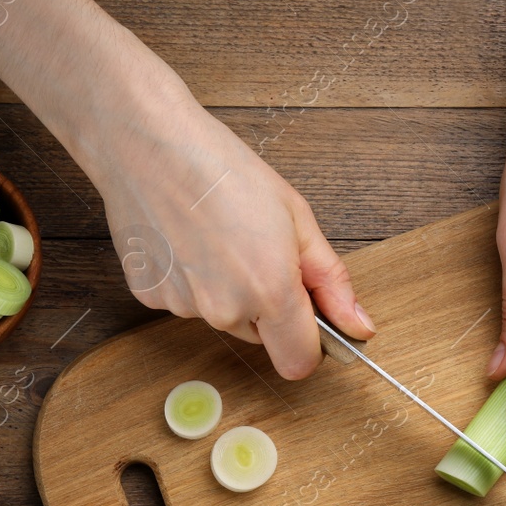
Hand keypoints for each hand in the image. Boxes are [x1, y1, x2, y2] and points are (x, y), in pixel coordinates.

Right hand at [88, 89, 373, 379]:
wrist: (146, 141)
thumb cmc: (222, 168)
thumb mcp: (297, 217)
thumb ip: (331, 281)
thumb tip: (359, 325)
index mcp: (270, 291)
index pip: (300, 363)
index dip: (310, 342)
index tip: (307, 315)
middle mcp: (225, 310)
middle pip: (262, 337)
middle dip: (268, 306)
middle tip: (256, 248)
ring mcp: (183, 308)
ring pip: (223, 317)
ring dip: (228, 291)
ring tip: (217, 236)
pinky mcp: (149, 298)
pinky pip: (186, 302)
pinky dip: (192, 280)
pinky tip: (187, 239)